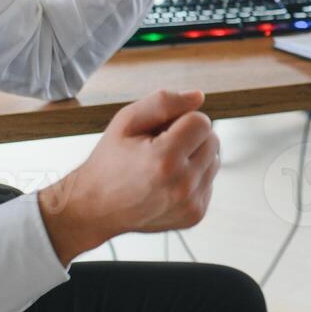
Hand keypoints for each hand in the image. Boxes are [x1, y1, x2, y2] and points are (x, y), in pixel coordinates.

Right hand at [38, 89, 220, 263]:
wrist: (96, 209)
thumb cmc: (110, 160)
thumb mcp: (126, 122)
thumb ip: (163, 102)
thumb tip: (199, 96)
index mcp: (165, 159)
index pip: (202, 122)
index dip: (182, 120)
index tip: (161, 131)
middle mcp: (182, 186)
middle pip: (212, 140)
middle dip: (191, 137)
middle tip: (160, 147)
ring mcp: (190, 204)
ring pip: (214, 160)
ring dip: (194, 157)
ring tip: (164, 166)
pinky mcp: (195, 215)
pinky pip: (209, 181)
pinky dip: (193, 177)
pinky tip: (168, 183)